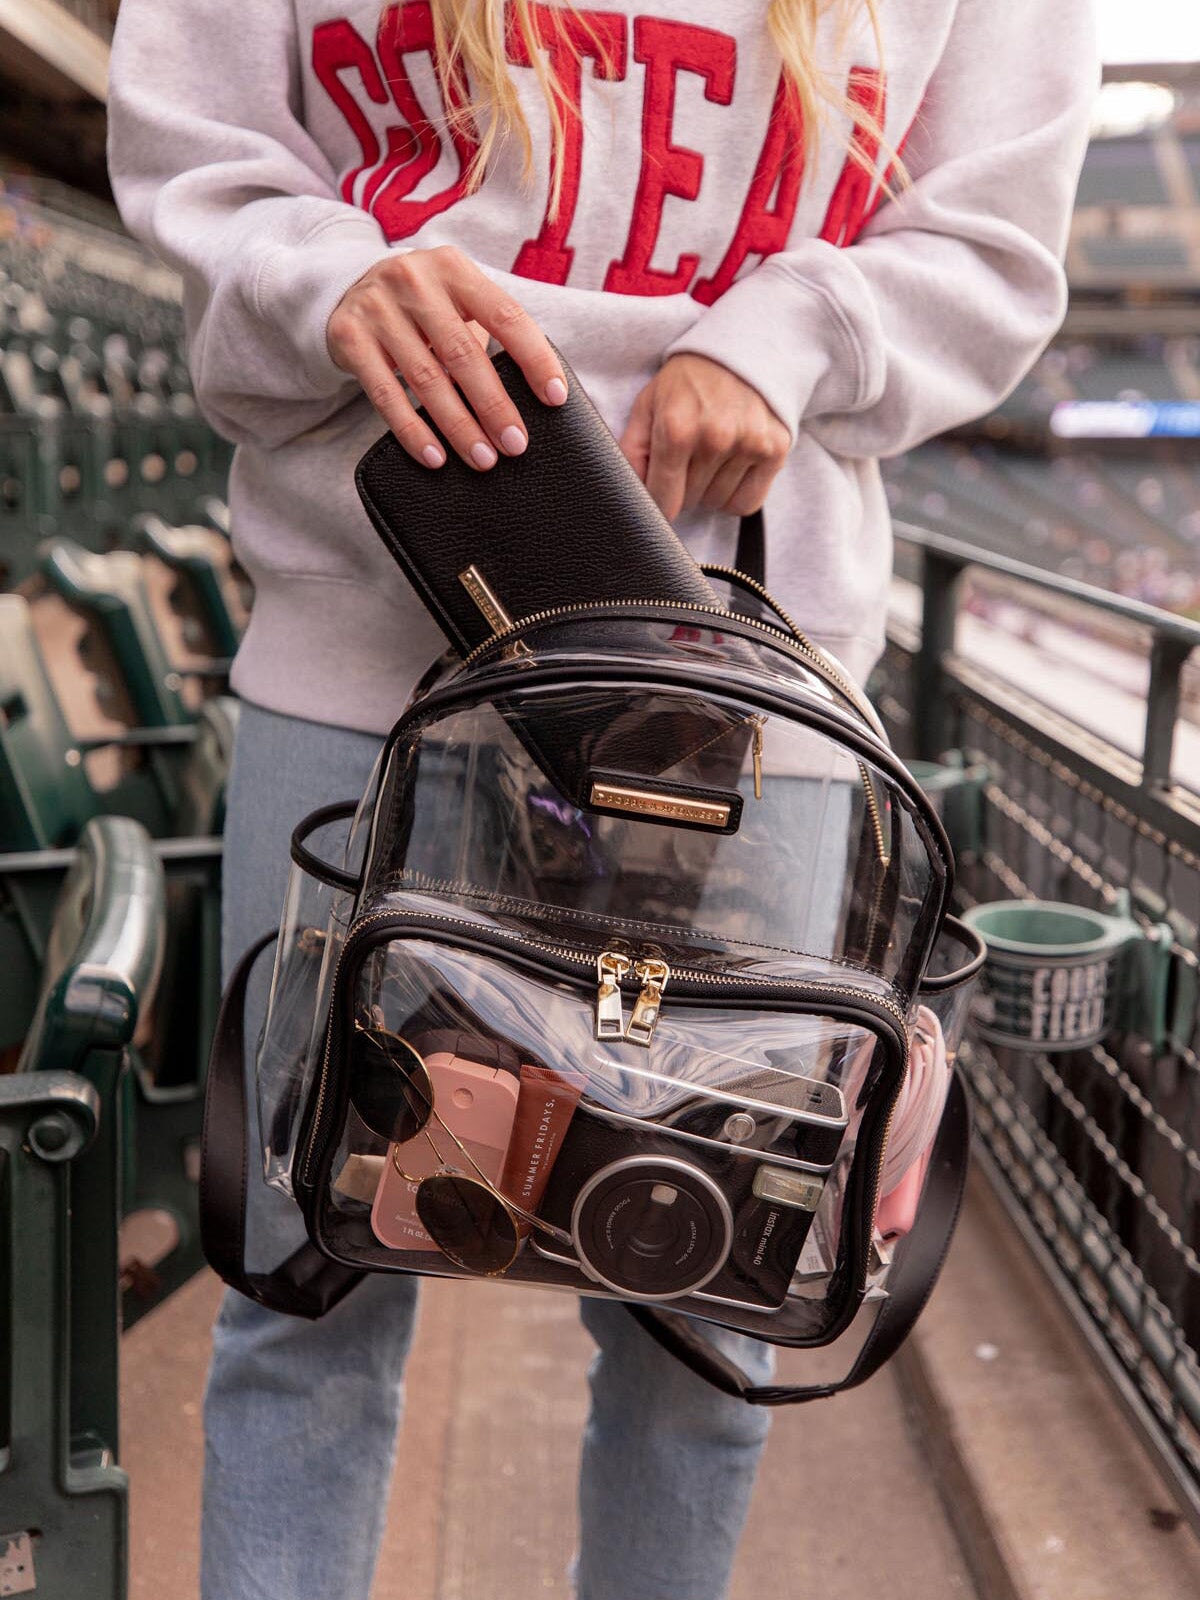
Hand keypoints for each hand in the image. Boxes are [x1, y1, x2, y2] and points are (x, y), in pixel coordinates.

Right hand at [327, 245, 566, 469]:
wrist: (347, 289)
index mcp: (455, 268)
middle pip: (463, 353)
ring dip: (459, 426)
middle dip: (494, 405)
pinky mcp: (349, 337)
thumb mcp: (454, 300)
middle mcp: (415, 281)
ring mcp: (378, 308)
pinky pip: (385, 394)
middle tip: (515, 444)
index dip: (534, 358)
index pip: (506, 315)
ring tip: (482, 458)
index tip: (555, 397)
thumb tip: (534, 394)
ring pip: (426, 379)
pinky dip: (412, 430)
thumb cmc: (422, 306)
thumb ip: (488, 332)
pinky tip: (435, 456)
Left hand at [620, 354, 789, 521]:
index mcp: (677, 428)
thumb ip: (632, 452)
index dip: (658, 502)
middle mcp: (715, 438)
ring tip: (712, 455)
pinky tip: (731, 469)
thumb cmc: (688, 382)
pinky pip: (747, 503)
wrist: (742, 348)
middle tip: (688, 457)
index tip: (660, 492)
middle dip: (684, 488)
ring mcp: (748, 444)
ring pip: (718, 504)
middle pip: (690, 502)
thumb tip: (632, 496)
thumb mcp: (648, 406)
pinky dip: (736, 494)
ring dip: (710, 489)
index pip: (663, 500)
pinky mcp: (775, 450)